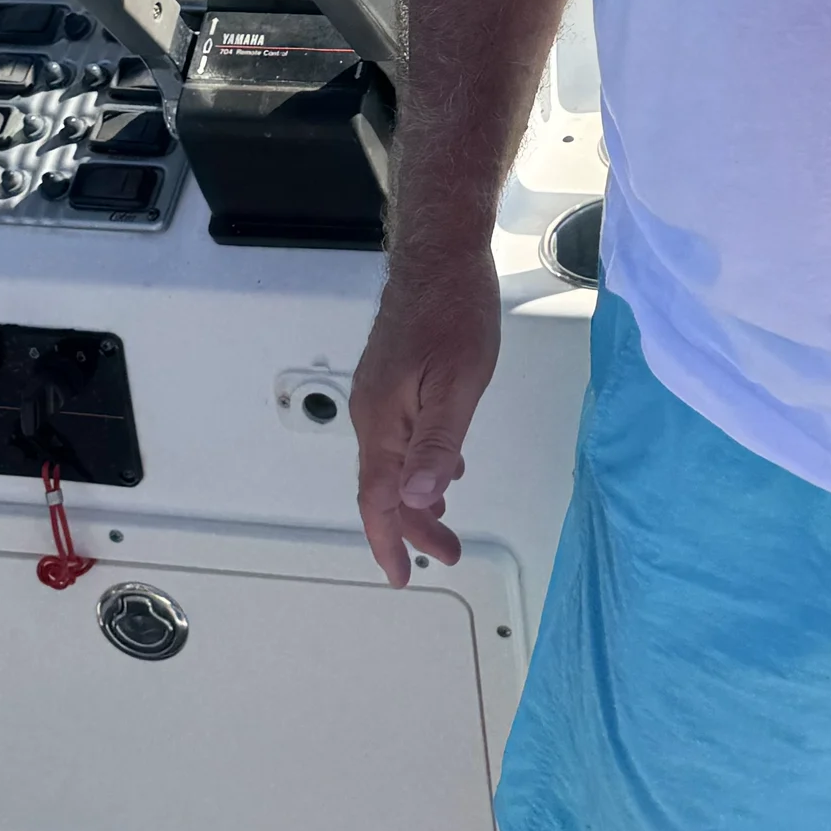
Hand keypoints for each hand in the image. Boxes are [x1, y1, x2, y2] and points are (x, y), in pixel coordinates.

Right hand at [350, 254, 501, 586]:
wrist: (440, 254)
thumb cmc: (455, 313)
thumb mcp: (459, 384)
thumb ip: (437, 444)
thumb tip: (416, 500)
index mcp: (384, 420)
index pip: (378, 499)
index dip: (390, 540)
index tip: (402, 576)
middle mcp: (372, 411)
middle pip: (383, 486)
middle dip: (412, 526)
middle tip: (447, 554)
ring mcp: (379, 391)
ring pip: (392, 461)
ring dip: (416, 496)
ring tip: (445, 523)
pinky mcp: (392, 375)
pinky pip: (400, 435)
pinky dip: (419, 462)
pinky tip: (444, 463)